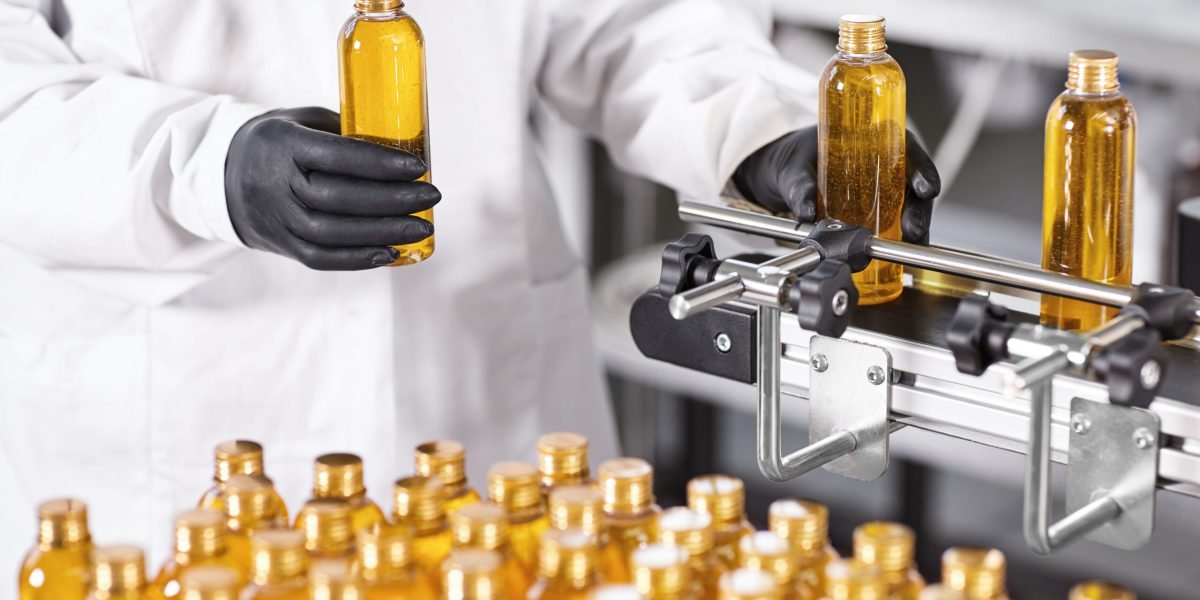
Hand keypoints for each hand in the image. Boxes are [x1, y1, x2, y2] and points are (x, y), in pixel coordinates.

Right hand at [225, 107, 439, 269]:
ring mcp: (276, 218)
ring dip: (382, 232)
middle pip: (338, 198)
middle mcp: (275, 183)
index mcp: (282, 144)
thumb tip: (401, 144)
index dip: (379, 164)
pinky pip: (320, 258)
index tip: (418, 168)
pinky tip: (392, 253)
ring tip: (420, 227)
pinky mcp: (280, 244)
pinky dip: (358, 259)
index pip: (335, 155)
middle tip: (431, 197)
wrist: (222, 175)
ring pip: (331, 233)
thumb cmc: (280, 142)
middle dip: (391, 200)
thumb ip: (343, 131)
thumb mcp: (302, 121)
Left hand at [731, 125, 940, 244]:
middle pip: (913, 183)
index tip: (926, 189)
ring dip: (914, 226)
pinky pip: (893, 222)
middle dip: (919, 208)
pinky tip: (898, 251)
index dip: (921, 168)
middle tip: (913, 229)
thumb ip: (800, 187)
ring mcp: (882, 188)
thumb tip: (806, 212)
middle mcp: (883, 163)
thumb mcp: (793, 168)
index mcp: (871, 139)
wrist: (785, 174)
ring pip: (908, 205)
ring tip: (910, 244)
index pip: (907, 149)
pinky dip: (898, 237)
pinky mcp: (875, 209)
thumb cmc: (795, 158)